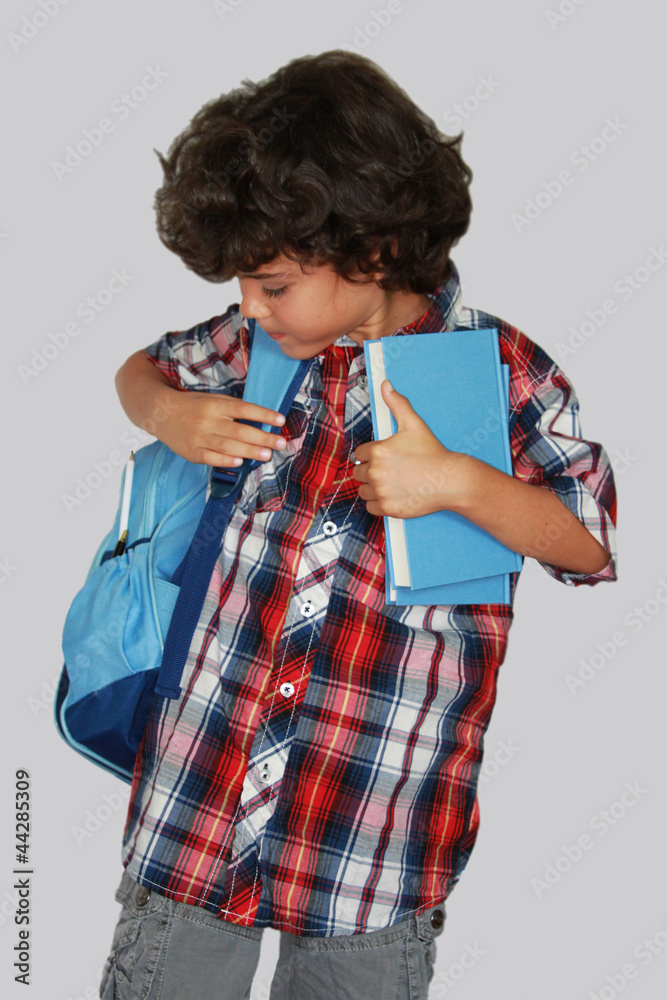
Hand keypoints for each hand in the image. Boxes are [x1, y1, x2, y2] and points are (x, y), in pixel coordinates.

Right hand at [155, 389, 287, 467]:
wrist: (161, 413)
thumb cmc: (193, 406)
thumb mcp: (212, 400)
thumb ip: (233, 409)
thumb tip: (261, 420)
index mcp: (215, 405)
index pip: (244, 409)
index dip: (263, 414)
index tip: (280, 420)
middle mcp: (208, 420)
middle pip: (239, 431)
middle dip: (263, 438)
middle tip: (281, 443)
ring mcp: (199, 437)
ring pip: (228, 446)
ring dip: (250, 452)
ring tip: (267, 455)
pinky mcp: (192, 452)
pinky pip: (211, 458)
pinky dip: (226, 461)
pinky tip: (240, 463)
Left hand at [351, 380, 470, 517]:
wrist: (449, 480)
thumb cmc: (432, 452)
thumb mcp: (414, 424)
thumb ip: (397, 404)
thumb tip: (385, 384)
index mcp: (378, 451)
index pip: (360, 454)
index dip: (372, 455)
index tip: (387, 457)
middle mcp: (376, 472)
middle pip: (358, 473)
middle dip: (370, 471)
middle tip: (390, 470)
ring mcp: (381, 492)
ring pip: (363, 490)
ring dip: (372, 488)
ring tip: (391, 482)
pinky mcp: (387, 508)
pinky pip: (370, 507)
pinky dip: (378, 503)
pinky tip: (393, 494)